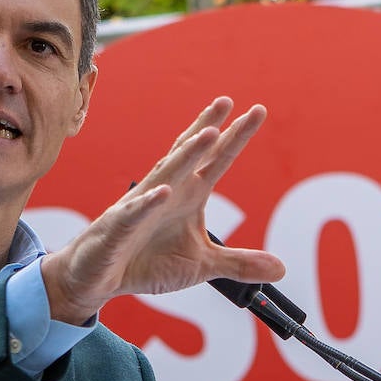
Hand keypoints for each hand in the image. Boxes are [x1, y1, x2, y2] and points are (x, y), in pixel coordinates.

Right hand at [41, 97, 284, 323]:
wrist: (97, 277)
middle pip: (191, 154)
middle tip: (230, 102)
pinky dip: (148, 203)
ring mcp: (140, 207)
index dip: (235, 137)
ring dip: (187, 154)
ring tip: (208, 134)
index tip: (257, 111)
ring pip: (166, 175)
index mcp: (189, 196)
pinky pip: (134, 213)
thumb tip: (282, 269)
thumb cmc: (147, 263)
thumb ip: (240, 263)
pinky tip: (163, 192)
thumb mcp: (202, 266)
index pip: (217, 161)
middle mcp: (167, 192)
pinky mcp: (118, 228)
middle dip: (211, 128)